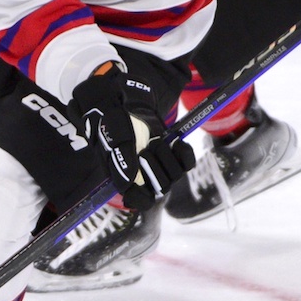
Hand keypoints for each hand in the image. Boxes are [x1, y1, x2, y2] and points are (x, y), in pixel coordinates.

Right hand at [70, 63, 194, 210]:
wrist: (125, 100)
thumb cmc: (114, 118)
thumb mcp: (115, 134)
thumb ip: (121, 158)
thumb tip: (129, 182)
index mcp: (124, 176)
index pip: (138, 200)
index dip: (143, 197)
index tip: (145, 183)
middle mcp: (142, 174)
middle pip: (160, 187)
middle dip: (157, 168)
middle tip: (146, 149)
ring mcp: (158, 163)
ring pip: (175, 175)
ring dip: (168, 157)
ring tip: (155, 140)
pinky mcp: (171, 152)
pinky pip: (187, 162)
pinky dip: (184, 153)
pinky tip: (176, 142)